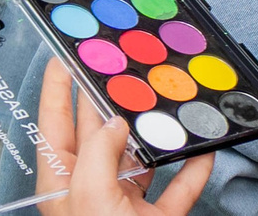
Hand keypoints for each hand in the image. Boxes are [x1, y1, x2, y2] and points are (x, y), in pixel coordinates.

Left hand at [34, 59, 211, 215]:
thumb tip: (116, 125)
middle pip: (98, 132)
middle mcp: (92, 189)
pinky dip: (192, 170)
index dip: (57, 87)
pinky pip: (177, 189)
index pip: (54, 122)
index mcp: (62, 182)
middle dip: (108, 98)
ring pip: (140, 158)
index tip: (64, 56)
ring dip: (155, 133)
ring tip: (163, 101)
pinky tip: (203, 152)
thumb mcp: (90, 195)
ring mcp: (124, 205)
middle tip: (119, 65)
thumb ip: (100, 152)